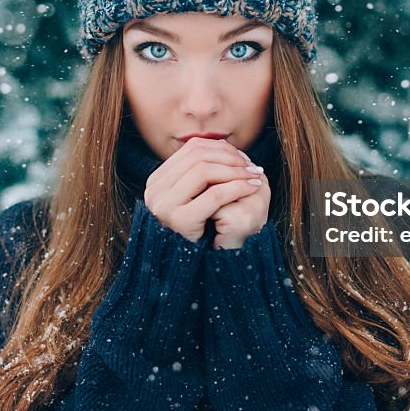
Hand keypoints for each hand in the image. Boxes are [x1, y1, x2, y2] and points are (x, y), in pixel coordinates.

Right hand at [144, 137, 265, 241]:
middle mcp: (155, 191)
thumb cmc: (197, 230)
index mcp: (157, 181)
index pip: (192, 149)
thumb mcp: (193, 198)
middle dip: (231, 158)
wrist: (186, 265)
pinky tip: (252, 188)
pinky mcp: (179, 221)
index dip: (222, 149)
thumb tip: (223, 145)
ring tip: (255, 176)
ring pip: (205, 171)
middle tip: (253, 167)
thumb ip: (200, 174)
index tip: (243, 157)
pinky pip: (213, 195)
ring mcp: (164, 206)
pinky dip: (237, 187)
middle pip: (199, 157)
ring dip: (235, 171)